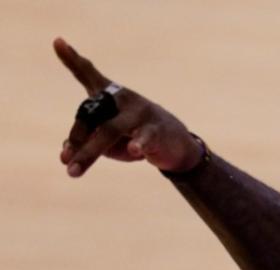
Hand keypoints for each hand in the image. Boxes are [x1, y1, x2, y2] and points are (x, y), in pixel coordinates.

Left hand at [54, 37, 202, 176]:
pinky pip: (143, 138)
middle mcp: (123, 99)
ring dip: (90, 152)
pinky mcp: (156, 131)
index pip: (88, 74)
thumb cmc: (135, 137)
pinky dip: (138, 144)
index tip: (57, 41)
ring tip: (74, 170)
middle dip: (77, 138)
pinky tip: (135, 150)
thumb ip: (87, 140)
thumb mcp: (109, 139)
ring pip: (110, 131)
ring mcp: (140, 113)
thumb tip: (69, 152)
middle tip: (64, 161)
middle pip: (92, 116)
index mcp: (109, 96)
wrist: (175, 146)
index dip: (73, 59)